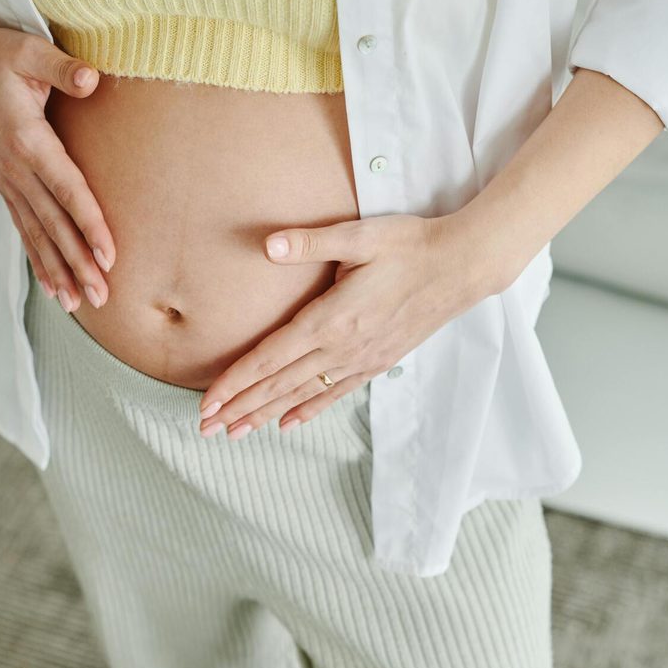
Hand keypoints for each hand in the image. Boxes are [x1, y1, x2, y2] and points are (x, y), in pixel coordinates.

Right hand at [0, 20, 115, 310]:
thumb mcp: (30, 50)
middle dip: (79, 264)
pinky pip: (24, 231)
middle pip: (54, 225)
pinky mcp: (6, 187)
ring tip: (79, 306)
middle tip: (103, 297)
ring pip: (38, 236)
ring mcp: (9, 182)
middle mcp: (16, 170)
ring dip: (59, 273)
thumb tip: (92, 79)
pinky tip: (54, 290)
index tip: (110, 256)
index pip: (67, 190)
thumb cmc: (0, 55)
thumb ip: (63, 68)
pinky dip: (39, 262)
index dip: (89, 224)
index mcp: (28, 141)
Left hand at [197, 212, 493, 438]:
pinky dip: (307, 411)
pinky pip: (333, 394)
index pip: (270, 357)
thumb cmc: (411, 246)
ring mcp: (360, 360)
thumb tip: (267, 244)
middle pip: (278, 384)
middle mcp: (342, 348)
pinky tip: (287, 424)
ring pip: (302, 395)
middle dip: (240, 407)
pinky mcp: (376, 363)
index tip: (208, 402)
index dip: (235, 382)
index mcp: (331, 318)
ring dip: (266, 415)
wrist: (462, 268)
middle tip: (206, 428)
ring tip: (235, 433)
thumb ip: (311, 243)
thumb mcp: (361, 235)